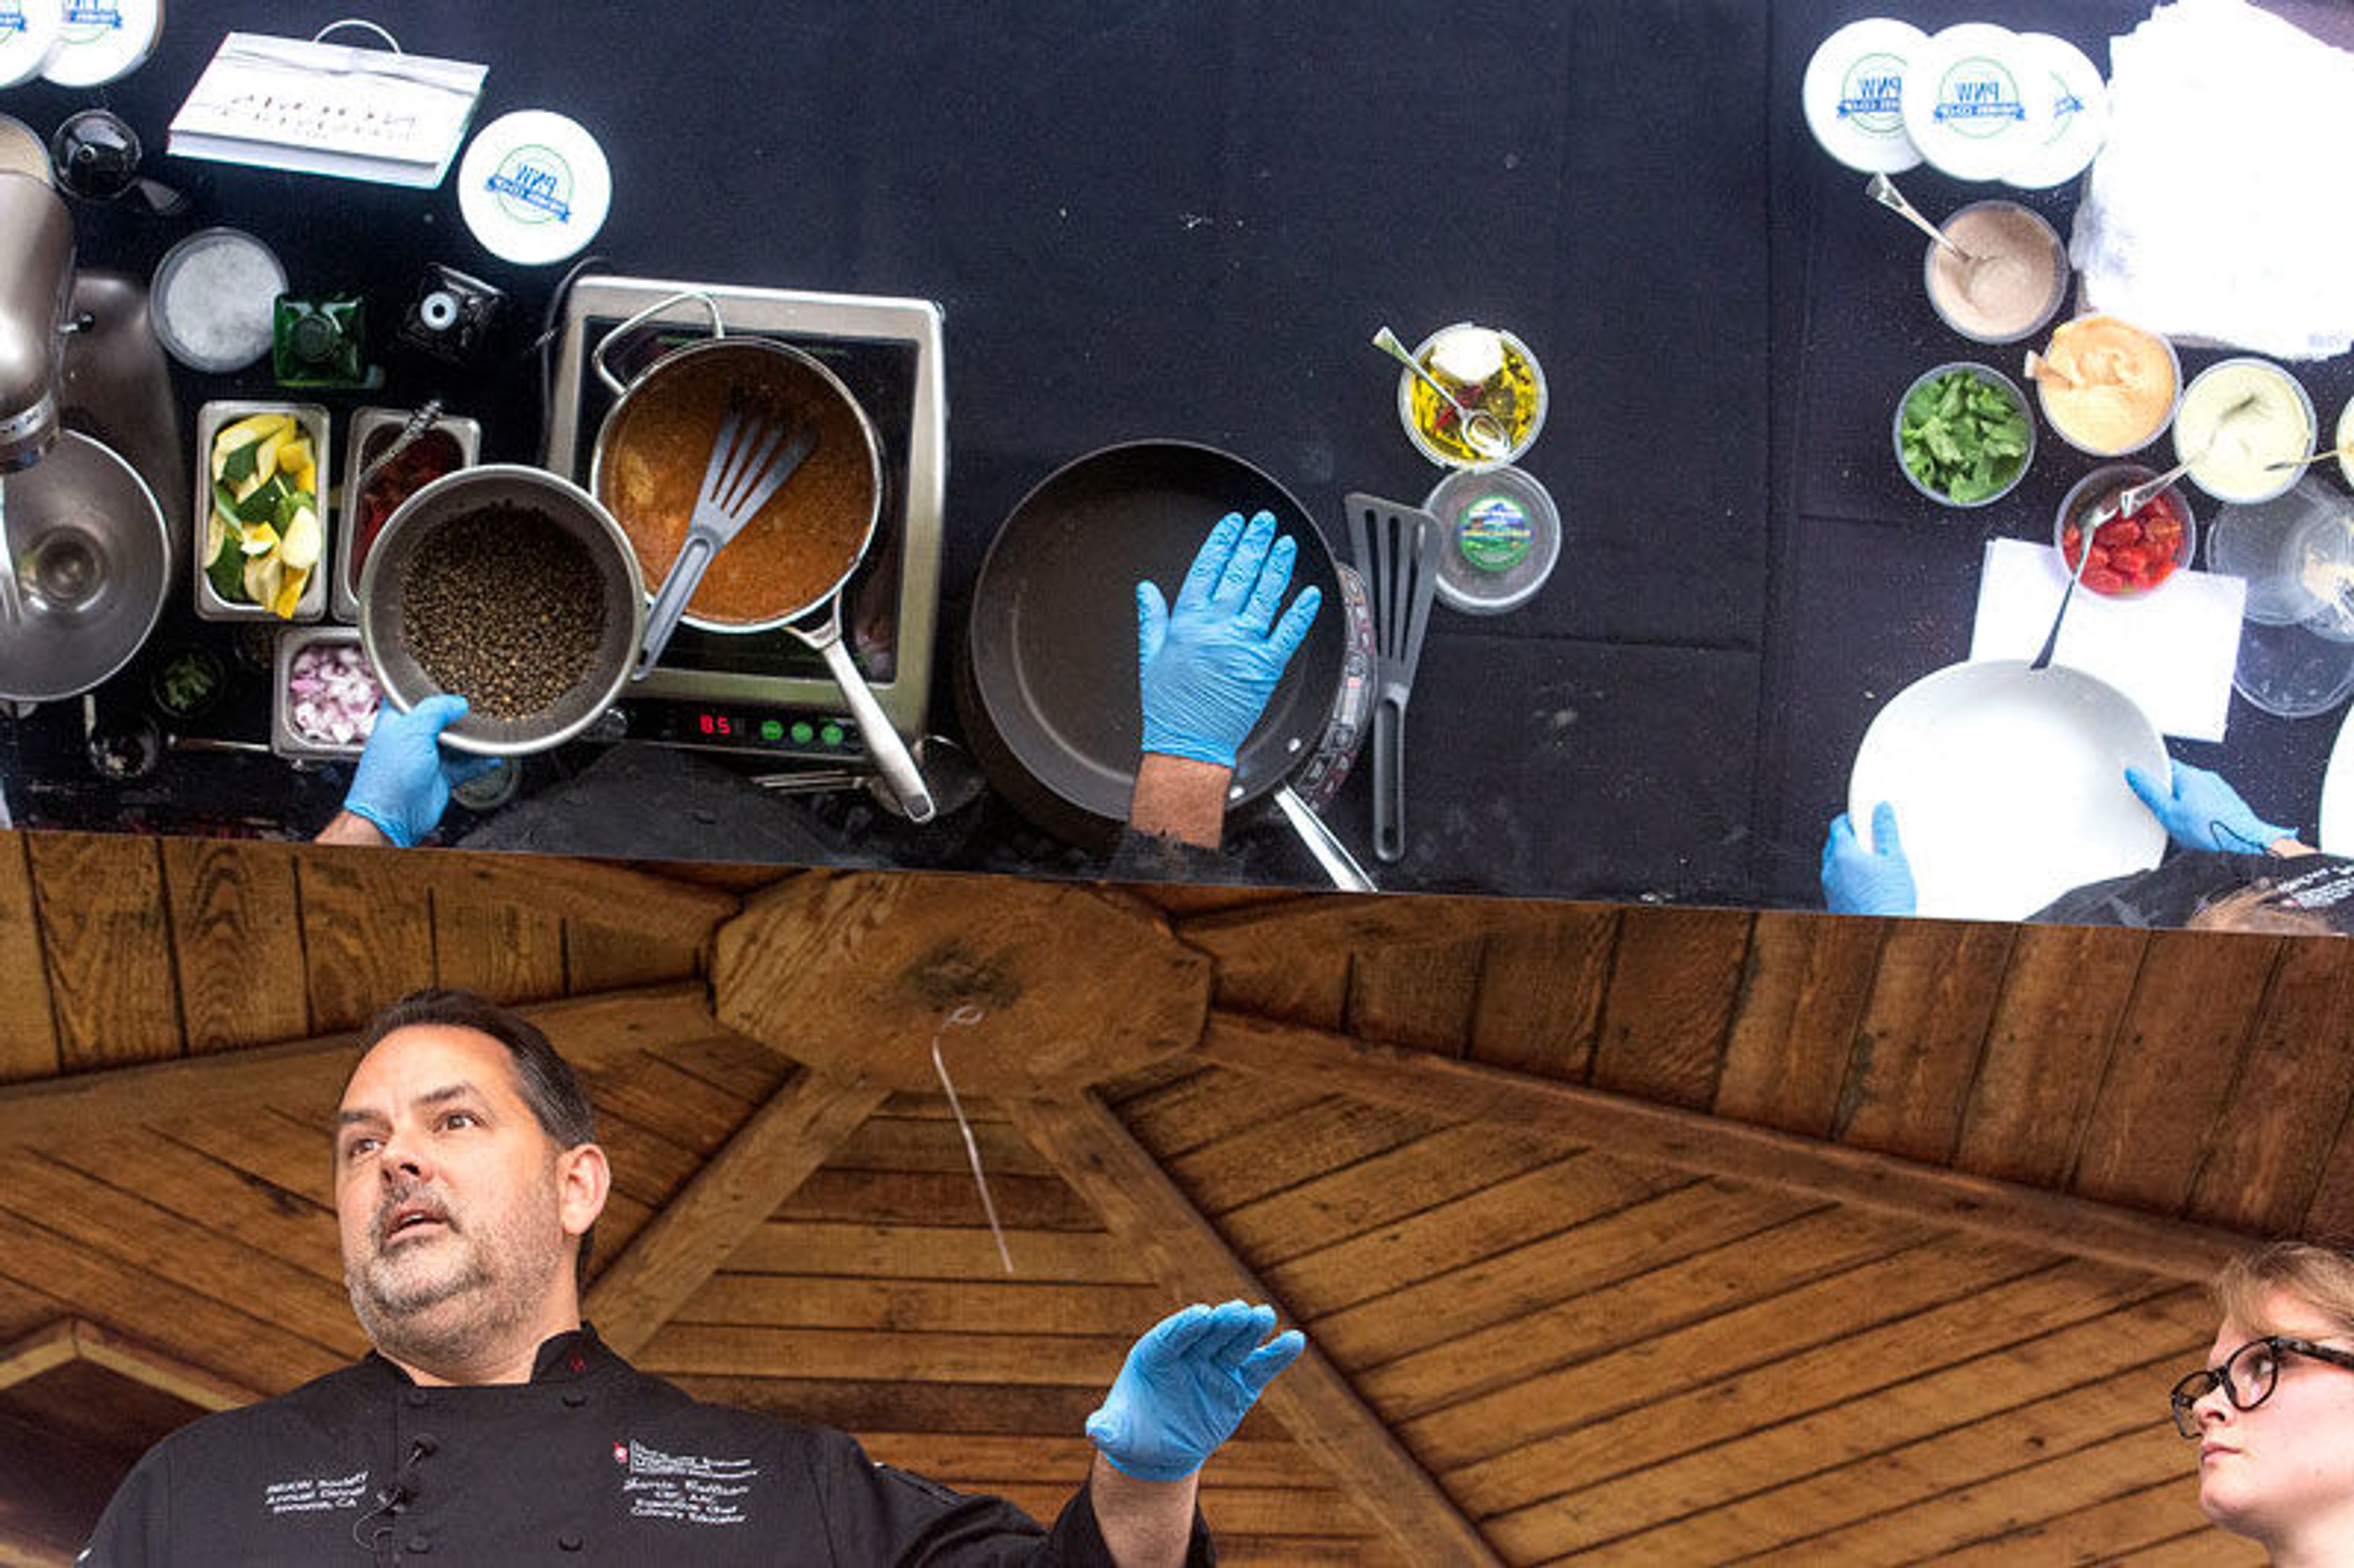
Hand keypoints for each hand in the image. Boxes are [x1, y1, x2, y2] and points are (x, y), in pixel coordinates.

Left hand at [343, 695, 497, 847]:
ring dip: (474, 738)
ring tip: (491, 729)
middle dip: (461, 714)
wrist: (392, 816)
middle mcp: (413, 736)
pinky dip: (481, 760)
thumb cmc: (388, 776)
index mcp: (398, 720)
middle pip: (442, 718)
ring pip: (458, 741)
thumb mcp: (411, 731)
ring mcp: (428, 756)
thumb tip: (457, 703)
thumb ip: (436, 710)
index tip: (456, 682)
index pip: (416, 695)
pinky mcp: (442, 775)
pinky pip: (467, 764)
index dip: (434, 688)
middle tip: (480, 705)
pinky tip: (492, 755)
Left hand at [1086, 1300, 1304, 1481]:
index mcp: (1155, 1355)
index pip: (1171, 1335)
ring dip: (1250, 1329)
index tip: (1201, 1314)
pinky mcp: (1239, 1385)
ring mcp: (1216, 1367)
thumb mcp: (1117, 1434)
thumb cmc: (1134, 1432)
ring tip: (1264, 1314)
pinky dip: (1277, 1354)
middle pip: (1208, 1333)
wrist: (1160, 1448)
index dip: (1185, 1325)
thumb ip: (1108, 1429)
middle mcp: (1188, 1354)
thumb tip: (1095, 1430)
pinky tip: (1295, 1340)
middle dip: (1221, 1322)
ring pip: (1235, 1344)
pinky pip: (1260, 1367)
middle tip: (1237, 1310)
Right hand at [1137, 512, 1321, 768]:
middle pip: (1239, 575)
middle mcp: (1216, 630)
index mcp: (1187, 624)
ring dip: (1277, 567)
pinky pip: (1287, 634)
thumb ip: (1151, 617)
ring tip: (1285, 544)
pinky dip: (1300, 612)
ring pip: (1265, 596)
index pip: (1206, 570)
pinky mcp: (1265, 668)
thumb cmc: (1170, 707)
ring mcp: (1242, 647)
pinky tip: (1309, 593)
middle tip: (1265, 523)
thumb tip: (1146, 590)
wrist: (1188, 745)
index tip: (1234, 525)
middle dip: (1254, 543)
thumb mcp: (1149, 656)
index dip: (1222, 542)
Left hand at [1822, 801, 1916, 915]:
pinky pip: (1835, 882)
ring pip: (1833, 863)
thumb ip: (1886, 830)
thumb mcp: (1894, 858)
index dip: (1850, 817)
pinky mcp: (1834, 902)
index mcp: (1843, 854)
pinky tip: (1864, 882)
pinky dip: (1846, 876)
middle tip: (1867, 837)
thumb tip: (1882, 809)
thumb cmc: (1887, 901)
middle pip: (1833, 844)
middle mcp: (1831, 870)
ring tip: (1869, 860)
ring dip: (1846, 857)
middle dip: (1848, 837)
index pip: (1838, 825)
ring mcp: (1830, 887)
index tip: (1861, 816)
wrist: (1882, 933)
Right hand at [2124, 761, 2293, 852]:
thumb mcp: (2169, 813)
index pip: (2163, 764)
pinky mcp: (2229, 803)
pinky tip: (2197, 827)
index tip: (2141, 786)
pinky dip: (2199, 811)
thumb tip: (2135, 774)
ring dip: (2184, 803)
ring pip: (2192, 791)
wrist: (2246, 846)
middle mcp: (2207, 777)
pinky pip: (2206, 802)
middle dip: (2167, 793)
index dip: (2150, 775)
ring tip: (2182, 823)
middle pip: (2177, 779)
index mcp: (2189, 774)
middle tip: (2161, 811)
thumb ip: (2150, 791)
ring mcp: (2220, 790)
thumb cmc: (2213, 830)